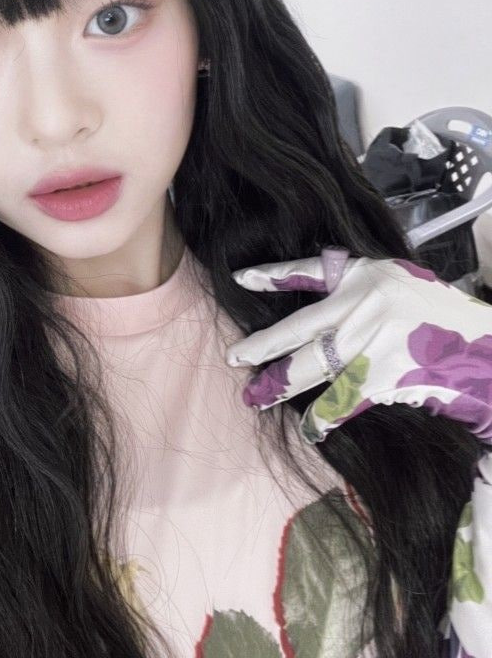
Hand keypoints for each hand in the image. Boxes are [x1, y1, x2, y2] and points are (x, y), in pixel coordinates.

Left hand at [226, 252, 491, 654]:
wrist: (489, 346)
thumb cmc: (444, 318)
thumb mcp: (401, 286)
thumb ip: (362, 293)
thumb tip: (318, 321)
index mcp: (366, 274)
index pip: (309, 272)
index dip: (273, 275)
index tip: (240, 279)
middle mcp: (364, 301)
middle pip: (298, 327)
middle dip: (262, 346)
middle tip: (234, 357)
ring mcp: (372, 337)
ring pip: (312, 366)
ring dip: (281, 385)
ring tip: (256, 396)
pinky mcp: (383, 372)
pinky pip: (340, 399)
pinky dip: (322, 417)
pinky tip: (309, 428)